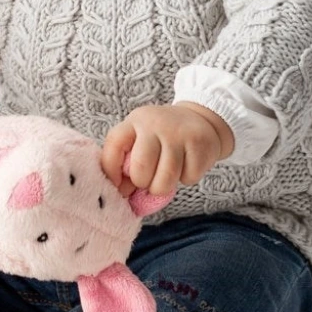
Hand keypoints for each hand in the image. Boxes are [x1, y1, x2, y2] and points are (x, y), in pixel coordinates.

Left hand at [100, 103, 234, 197]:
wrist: (200, 118)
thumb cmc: (163, 137)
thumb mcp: (142, 139)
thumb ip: (127, 162)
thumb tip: (123, 193)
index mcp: (135, 121)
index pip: (114, 146)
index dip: (111, 172)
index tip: (118, 186)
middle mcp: (155, 123)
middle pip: (141, 168)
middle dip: (143, 184)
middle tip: (149, 180)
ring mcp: (178, 132)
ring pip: (165, 179)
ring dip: (164, 187)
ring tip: (166, 176)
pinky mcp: (199, 143)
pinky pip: (188, 177)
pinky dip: (186, 179)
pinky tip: (186, 165)